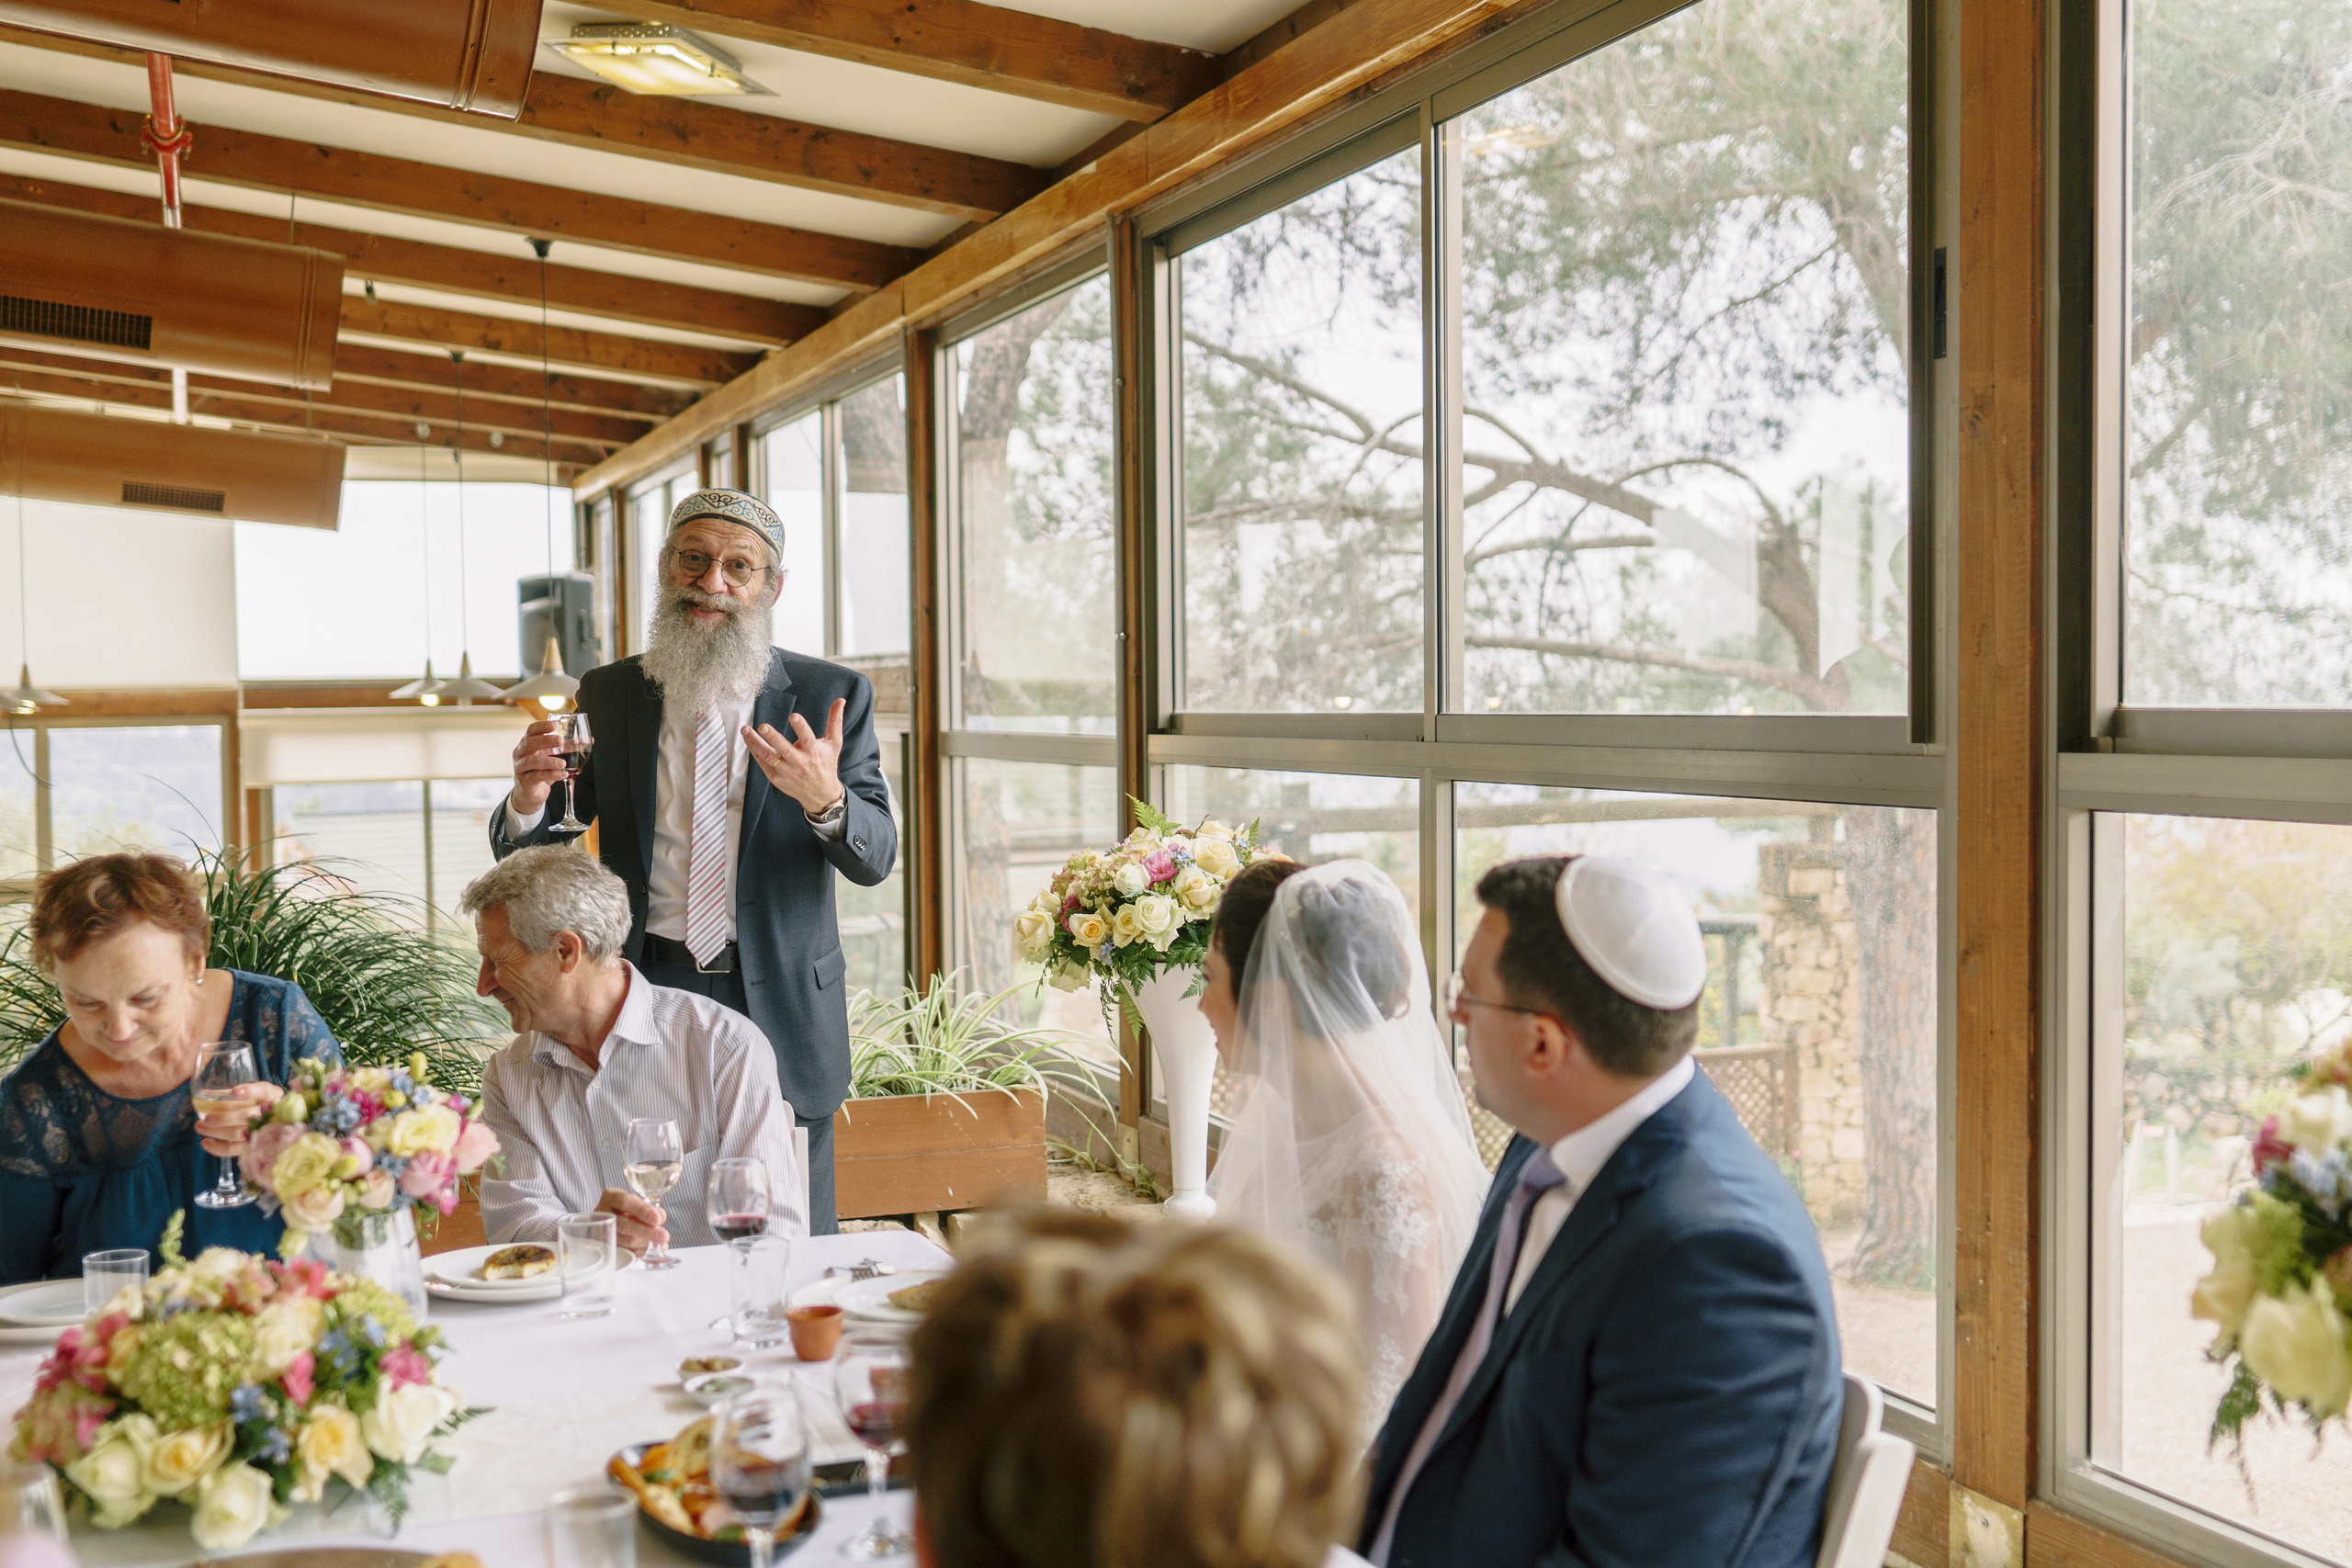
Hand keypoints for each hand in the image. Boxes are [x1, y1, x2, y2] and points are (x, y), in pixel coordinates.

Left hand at [197, 1081, 283, 1158]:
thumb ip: (238, 1092)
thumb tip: (206, 1093)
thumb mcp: (258, 1093)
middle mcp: (272, 1114)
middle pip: (248, 1117)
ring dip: (216, 1131)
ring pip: (238, 1133)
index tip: (234, 1092)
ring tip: (199, 1126)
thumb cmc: (264, 1103)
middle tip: (207, 1118)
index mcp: (273, 1096)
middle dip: (225, 1118)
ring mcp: (263, 1132)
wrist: (279, 1124)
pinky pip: (234, 1149)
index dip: (250, 1092)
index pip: (264, 1091)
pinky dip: (218, 1148)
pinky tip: (205, 1143)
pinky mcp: (253, 1146)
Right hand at [510, 718, 569, 816]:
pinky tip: (563, 774)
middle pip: (529, 743)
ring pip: (531, 761)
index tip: (555, 725)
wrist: (530, 793)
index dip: (542, 726)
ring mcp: (521, 768)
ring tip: (563, 763)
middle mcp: (521, 754)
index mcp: (527, 744)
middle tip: (561, 740)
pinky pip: (536, 777)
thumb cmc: (540, 770)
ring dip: (548, 761)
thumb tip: (587, 740)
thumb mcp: (553, 756)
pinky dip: (550, 775)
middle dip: (545, 741)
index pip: (531, 730)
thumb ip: (567, 747)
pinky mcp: (525, 782)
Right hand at [596, 1188, 668, 1259]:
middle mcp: (603, 1213)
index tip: (657, 1219)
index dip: (642, 1210)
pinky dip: (640, 1251)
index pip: (625, 1202)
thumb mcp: (636, 1202)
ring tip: (659, 1241)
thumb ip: (649, 1207)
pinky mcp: (605, 1246)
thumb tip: (661, 1217)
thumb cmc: (626, 1209)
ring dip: (645, 1242)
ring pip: (625, 1241)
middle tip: (664, 1236)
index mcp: (611, 1197)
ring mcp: (602, 1231)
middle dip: (647, 1231)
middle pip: (624, 1224)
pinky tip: (650, 1248)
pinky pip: (624, 1252)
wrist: (610, 1220)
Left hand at [744, 699, 846, 816]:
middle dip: (773, 737)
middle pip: (784, 749)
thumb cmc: (826, 765)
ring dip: (756, 743)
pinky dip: (754, 751)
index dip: (800, 727)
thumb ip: (835, 721)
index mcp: (813, 752)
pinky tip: (748, 740)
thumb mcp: (834, 743)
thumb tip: (840, 701)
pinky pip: (763, 763)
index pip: (807, 738)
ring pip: (769, 756)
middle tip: (763, 727)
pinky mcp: (776, 778)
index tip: (794, 716)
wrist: (820, 794)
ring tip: (746, 730)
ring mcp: (786, 771)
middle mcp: (799, 763)